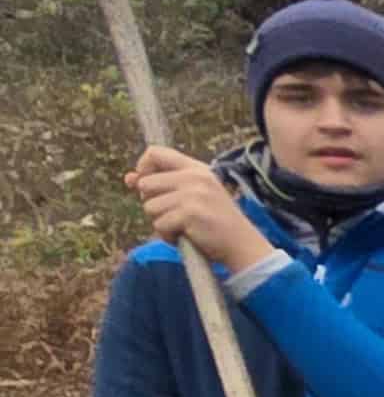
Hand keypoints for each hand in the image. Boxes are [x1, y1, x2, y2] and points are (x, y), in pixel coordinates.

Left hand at [127, 146, 275, 274]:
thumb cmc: (215, 221)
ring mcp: (193, 194)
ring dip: (161, 221)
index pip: (155, 152)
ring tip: (184, 226)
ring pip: (149, 207)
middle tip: (176, 213)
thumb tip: (129, 178)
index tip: (150, 187)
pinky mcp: (190, 213)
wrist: (241, 244)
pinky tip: (186, 236)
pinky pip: (159, 224)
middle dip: (153, 202)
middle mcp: (195, 177)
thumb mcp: (193, 195)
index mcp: (196, 168)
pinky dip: (168, 235)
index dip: (143, 168)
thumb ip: (162, 184)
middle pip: (146, 183)